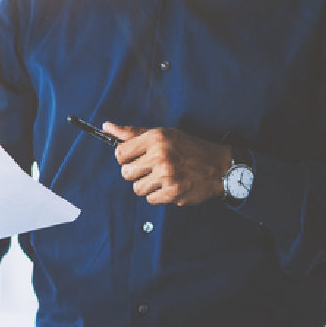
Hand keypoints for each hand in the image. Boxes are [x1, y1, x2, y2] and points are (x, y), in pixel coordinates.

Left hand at [103, 122, 231, 205]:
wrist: (218, 166)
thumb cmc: (188, 148)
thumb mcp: (163, 134)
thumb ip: (133, 133)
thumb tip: (107, 127)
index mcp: (156, 138)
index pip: (120, 153)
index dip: (126, 158)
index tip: (136, 157)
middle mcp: (161, 156)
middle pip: (125, 173)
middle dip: (136, 172)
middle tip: (151, 168)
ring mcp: (167, 175)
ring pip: (137, 188)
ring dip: (147, 185)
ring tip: (162, 177)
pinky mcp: (173, 193)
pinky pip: (150, 199)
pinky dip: (158, 195)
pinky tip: (170, 185)